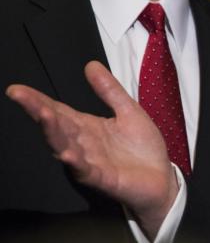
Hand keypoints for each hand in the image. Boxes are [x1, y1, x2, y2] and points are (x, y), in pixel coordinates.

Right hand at [6, 61, 179, 238]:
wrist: (161, 178)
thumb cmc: (143, 147)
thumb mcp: (129, 111)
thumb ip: (109, 90)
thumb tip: (90, 64)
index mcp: (87, 127)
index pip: (58, 111)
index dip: (37, 100)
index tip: (16, 89)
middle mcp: (82, 144)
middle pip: (56, 126)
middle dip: (39, 111)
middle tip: (21, 97)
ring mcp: (89, 162)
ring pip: (66, 146)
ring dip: (54, 132)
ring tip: (43, 115)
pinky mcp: (102, 178)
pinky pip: (85, 170)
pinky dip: (75, 162)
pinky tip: (66, 154)